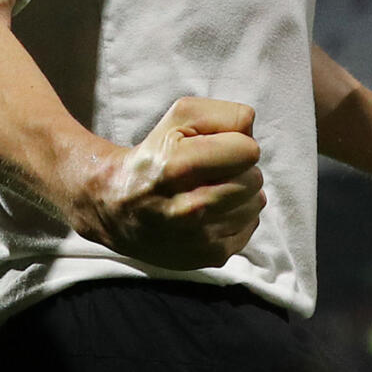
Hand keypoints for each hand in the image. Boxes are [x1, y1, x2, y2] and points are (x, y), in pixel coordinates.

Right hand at [71, 97, 265, 270]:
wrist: (115, 207)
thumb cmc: (154, 156)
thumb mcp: (179, 118)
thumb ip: (224, 115)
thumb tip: (253, 134)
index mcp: (178, 167)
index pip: (249, 151)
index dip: (235, 144)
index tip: (214, 149)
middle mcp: (190, 208)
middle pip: (255, 178)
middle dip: (237, 169)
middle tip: (209, 171)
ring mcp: (201, 238)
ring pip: (255, 204)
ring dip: (239, 194)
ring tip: (209, 190)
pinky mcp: (210, 257)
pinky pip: (250, 226)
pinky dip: (236, 216)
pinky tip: (211, 212)